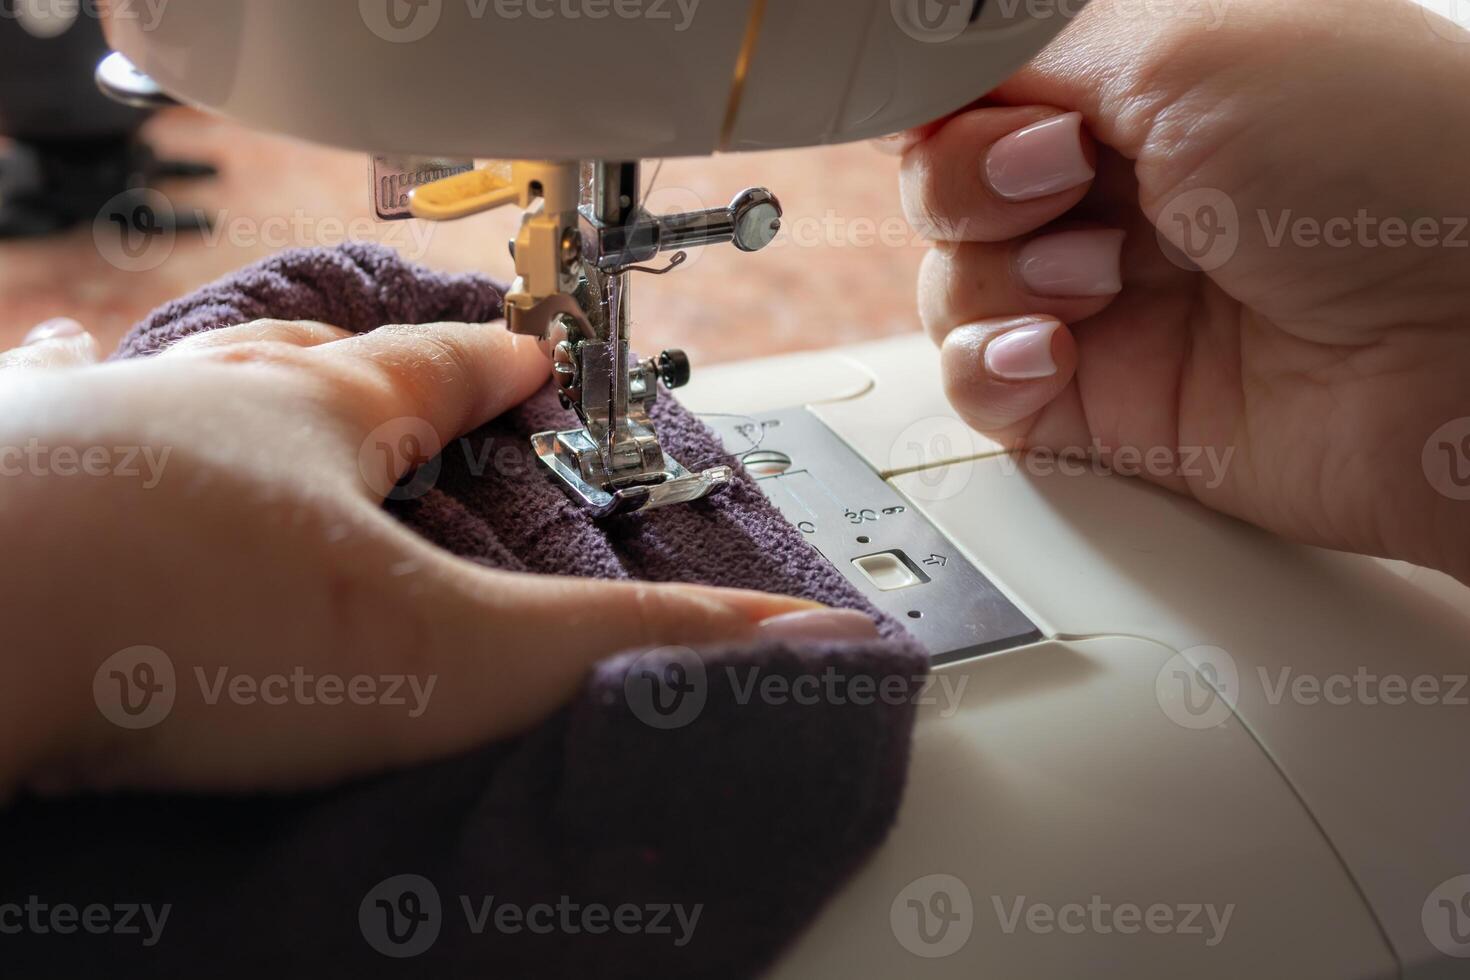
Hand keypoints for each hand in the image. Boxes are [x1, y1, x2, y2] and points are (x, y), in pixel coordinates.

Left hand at [0, 317, 871, 798]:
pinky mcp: (4, 500)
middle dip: (358, 368)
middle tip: (386, 374)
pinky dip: (75, 429)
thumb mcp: (441, 653)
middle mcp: (198, 406)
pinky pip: (45, 434)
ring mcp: (84, 442)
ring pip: (173, 392)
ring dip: (221, 400)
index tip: (522, 354)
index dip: (492, 364)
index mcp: (319, 421)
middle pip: (303, 364)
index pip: (435, 368)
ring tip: (240, 405)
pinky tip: (68, 435)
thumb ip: (611, 647)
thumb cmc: (179, 620)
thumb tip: (784, 632)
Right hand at [899, 0, 1469, 580]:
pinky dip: (993, 369)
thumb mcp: (1192, 41)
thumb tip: (920, 65)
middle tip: (1066, 180)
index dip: (951, 101)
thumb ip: (1031, 44)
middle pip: (944, 182)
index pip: (976, 85)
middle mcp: (1118, 182)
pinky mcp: (1099, 398)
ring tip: (1104, 279)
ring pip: (950, 284)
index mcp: (1143, 77)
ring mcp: (1104, 293)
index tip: (994, 109)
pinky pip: (976, 384)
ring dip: (1002, 278)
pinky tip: (1059, 355)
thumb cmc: (1389, 167)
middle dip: (977, 183)